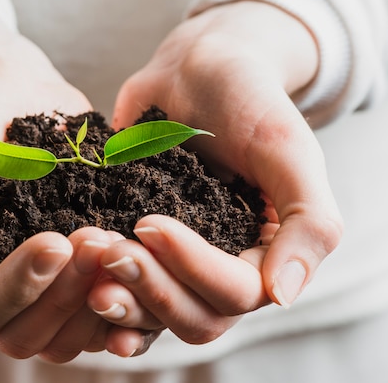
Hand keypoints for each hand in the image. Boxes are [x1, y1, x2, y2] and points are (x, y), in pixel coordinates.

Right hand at [0, 3, 121, 360]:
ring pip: (68, 335)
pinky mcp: (77, 274)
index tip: (54, 241)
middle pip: (27, 335)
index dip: (18, 287)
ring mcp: (39, 288)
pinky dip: (127, 302)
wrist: (6, 87)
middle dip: (64, 293)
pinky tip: (147, 268)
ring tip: (120, 244)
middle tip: (95, 239)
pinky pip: (103, 312)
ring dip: (97, 300)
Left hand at [101, 1, 342, 342]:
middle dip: (152, 291)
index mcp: (265, 254)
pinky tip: (78, 283)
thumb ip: (309, 222)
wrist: (197, 69)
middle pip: (195, 318)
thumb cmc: (248, 100)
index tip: (148, 223)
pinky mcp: (140, 248)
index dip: (192, 269)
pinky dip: (102, 296)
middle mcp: (223, 267)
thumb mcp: (288, 151)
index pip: (236, 294)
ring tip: (89, 261)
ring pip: (156, 316)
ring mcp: (178, 262)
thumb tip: (283, 296)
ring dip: (123, 301)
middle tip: (110, 250)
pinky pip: (126, 290)